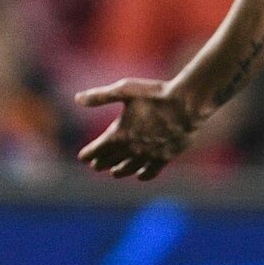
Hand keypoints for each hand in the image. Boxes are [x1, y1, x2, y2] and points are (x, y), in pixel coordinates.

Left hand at [76, 78, 198, 179]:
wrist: (186, 104)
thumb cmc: (155, 94)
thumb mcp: (124, 89)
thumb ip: (99, 96)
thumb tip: (77, 99)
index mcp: (118, 134)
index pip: (96, 150)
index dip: (87, 154)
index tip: (82, 157)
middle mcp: (131, 148)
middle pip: (111, 160)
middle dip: (101, 163)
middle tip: (95, 165)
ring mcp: (148, 155)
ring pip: (128, 168)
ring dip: (119, 171)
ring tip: (115, 173)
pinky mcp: (165, 158)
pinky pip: (150, 171)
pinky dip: (142, 175)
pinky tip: (140, 175)